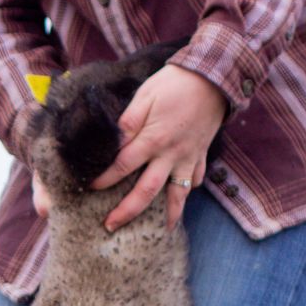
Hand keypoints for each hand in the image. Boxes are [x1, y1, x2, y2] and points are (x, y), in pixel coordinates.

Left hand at [92, 64, 226, 231]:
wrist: (215, 75)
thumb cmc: (175, 82)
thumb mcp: (145, 95)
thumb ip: (128, 121)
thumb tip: (112, 143)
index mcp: (153, 139)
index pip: (122, 166)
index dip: (105, 179)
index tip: (90, 189)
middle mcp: (171, 154)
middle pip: (146, 191)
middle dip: (127, 212)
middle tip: (111, 226)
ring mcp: (189, 157)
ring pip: (177, 193)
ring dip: (169, 214)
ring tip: (162, 231)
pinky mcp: (201, 153)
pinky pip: (196, 178)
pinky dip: (189, 189)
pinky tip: (181, 197)